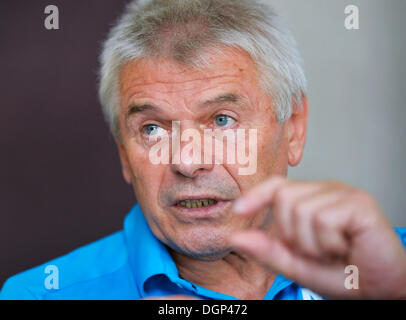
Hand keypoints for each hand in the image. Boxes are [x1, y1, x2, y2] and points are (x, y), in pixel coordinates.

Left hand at [229, 176, 405, 298]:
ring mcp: (343, 194)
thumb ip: (267, 250)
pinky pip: (323, 219)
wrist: (380, 290)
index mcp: (310, 199)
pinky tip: (345, 247)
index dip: (255, 195)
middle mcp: (325, 191)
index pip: (277, 186)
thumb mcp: (296, 265)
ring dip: (311, 243)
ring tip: (332, 250)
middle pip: (284, 196)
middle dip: (292, 234)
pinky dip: (328, 243)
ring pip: (301, 209)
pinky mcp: (359, 203)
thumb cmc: (341, 274)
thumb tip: (235, 237)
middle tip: (315, 250)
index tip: (238, 210)